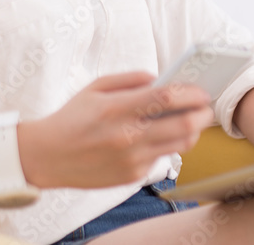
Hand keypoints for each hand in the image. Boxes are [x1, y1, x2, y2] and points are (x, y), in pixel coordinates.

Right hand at [17, 71, 213, 189]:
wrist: (47, 156)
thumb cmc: (72, 118)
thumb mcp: (95, 87)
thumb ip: (129, 79)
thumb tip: (158, 77)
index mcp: (116, 109)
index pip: (165, 98)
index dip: (190, 93)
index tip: (201, 90)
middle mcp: (126, 136)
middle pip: (182, 125)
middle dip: (202, 114)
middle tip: (206, 107)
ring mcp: (131, 159)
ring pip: (179, 146)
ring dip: (192, 132)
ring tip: (191, 121)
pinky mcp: (131, 176)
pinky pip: (160, 159)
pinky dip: (166, 146)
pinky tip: (158, 137)